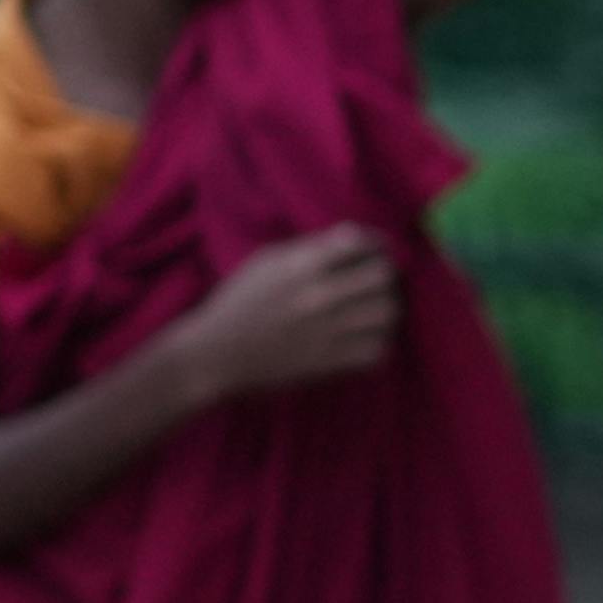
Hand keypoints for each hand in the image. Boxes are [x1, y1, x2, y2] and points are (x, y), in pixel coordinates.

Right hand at [169, 227, 402, 398]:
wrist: (215, 354)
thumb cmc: (238, 302)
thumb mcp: (266, 262)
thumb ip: (310, 248)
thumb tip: (354, 239)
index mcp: (300, 266)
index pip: (358, 242)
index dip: (374, 243)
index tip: (374, 250)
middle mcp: (318, 296)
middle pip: (383, 276)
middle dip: (384, 274)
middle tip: (377, 281)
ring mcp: (326, 331)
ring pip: (387, 313)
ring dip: (385, 309)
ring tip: (373, 310)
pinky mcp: (329, 363)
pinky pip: (377, 350)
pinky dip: (376, 343)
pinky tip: (363, 339)